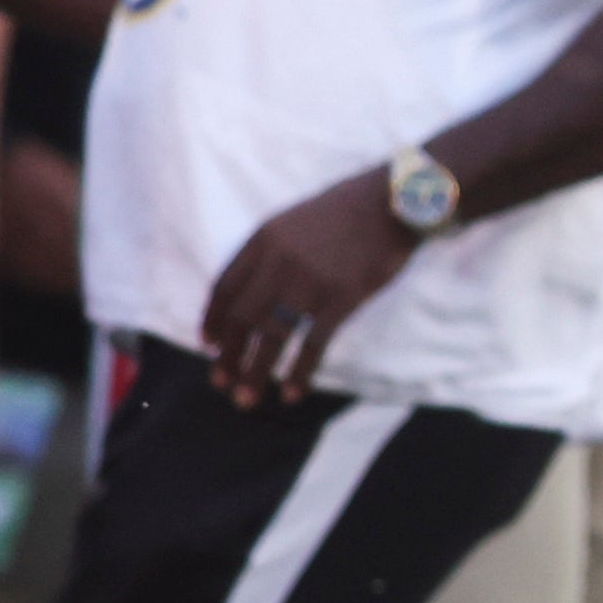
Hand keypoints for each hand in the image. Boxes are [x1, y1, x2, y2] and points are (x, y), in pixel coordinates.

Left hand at [202, 171, 414, 406]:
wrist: (394, 202)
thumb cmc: (349, 209)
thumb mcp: (296, 220)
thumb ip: (273, 251)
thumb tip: (257, 289)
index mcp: (263, 239)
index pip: (224, 287)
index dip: (212, 320)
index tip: (208, 345)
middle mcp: (278, 262)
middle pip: (241, 318)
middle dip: (228, 355)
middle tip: (221, 384)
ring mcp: (309, 282)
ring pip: (271, 336)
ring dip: (254, 372)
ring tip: (246, 400)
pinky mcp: (341, 299)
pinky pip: (313, 343)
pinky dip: (300, 371)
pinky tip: (292, 392)